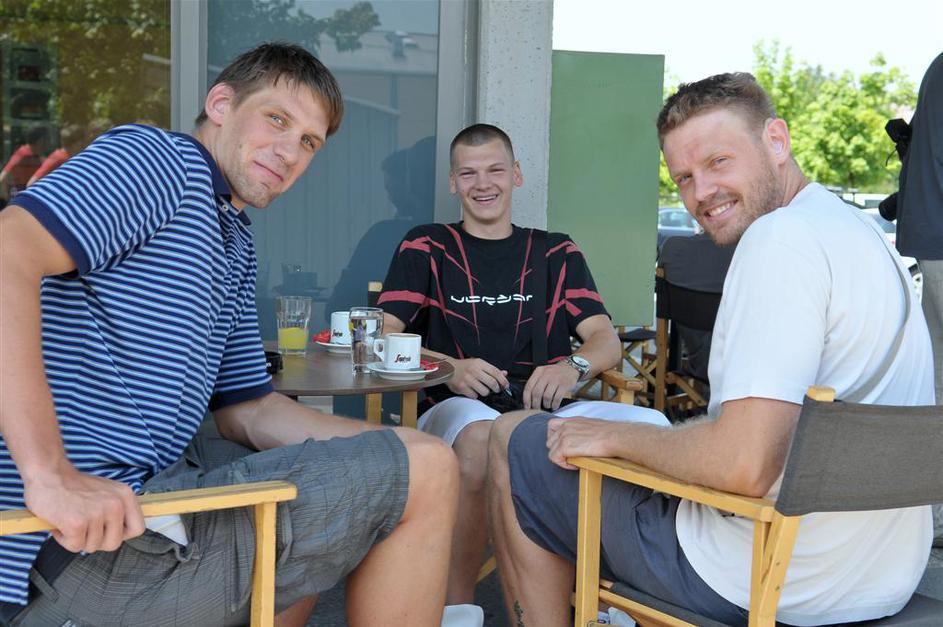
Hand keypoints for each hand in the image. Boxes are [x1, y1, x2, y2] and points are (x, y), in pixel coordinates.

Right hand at [23, 463, 145, 552]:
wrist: (48, 474)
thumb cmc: (74, 485)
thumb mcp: (107, 492)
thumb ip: (118, 509)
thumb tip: (121, 533)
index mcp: (125, 496)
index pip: (138, 528)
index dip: (121, 535)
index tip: (106, 531)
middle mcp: (116, 505)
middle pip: (114, 543)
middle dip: (96, 541)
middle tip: (83, 529)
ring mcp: (97, 514)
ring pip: (92, 547)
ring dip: (77, 539)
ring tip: (69, 521)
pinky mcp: (78, 523)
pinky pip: (75, 546)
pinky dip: (64, 539)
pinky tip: (60, 524)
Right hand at [446, 358, 508, 398]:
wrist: (448, 369)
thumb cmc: (465, 366)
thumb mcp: (478, 364)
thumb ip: (491, 369)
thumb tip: (505, 373)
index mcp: (479, 363)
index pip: (496, 372)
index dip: (503, 380)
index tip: (506, 385)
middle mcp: (474, 370)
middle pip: (492, 383)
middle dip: (496, 388)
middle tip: (496, 390)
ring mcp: (467, 379)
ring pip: (484, 391)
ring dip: (485, 392)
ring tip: (481, 389)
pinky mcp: (462, 387)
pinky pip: (475, 396)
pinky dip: (475, 395)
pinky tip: (472, 390)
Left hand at [522, 362, 579, 410]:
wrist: (570, 367)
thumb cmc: (555, 373)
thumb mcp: (543, 373)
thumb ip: (536, 382)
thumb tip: (528, 399)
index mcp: (538, 372)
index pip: (528, 387)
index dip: (526, 399)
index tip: (527, 407)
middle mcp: (546, 374)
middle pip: (537, 393)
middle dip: (535, 404)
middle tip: (537, 409)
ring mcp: (556, 379)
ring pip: (546, 396)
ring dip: (546, 404)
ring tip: (547, 406)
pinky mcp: (564, 384)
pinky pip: (557, 398)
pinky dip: (554, 404)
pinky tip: (554, 406)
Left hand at [546, 417, 618, 468]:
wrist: (615, 436)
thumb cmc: (611, 434)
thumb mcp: (593, 427)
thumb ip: (583, 432)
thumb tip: (584, 442)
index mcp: (573, 420)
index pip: (552, 425)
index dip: (555, 438)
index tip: (565, 446)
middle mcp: (566, 425)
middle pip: (550, 440)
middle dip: (558, 450)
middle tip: (571, 457)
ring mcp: (564, 435)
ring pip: (551, 450)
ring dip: (561, 458)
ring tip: (574, 461)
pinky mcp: (565, 446)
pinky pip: (554, 458)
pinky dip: (563, 464)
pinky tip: (576, 465)